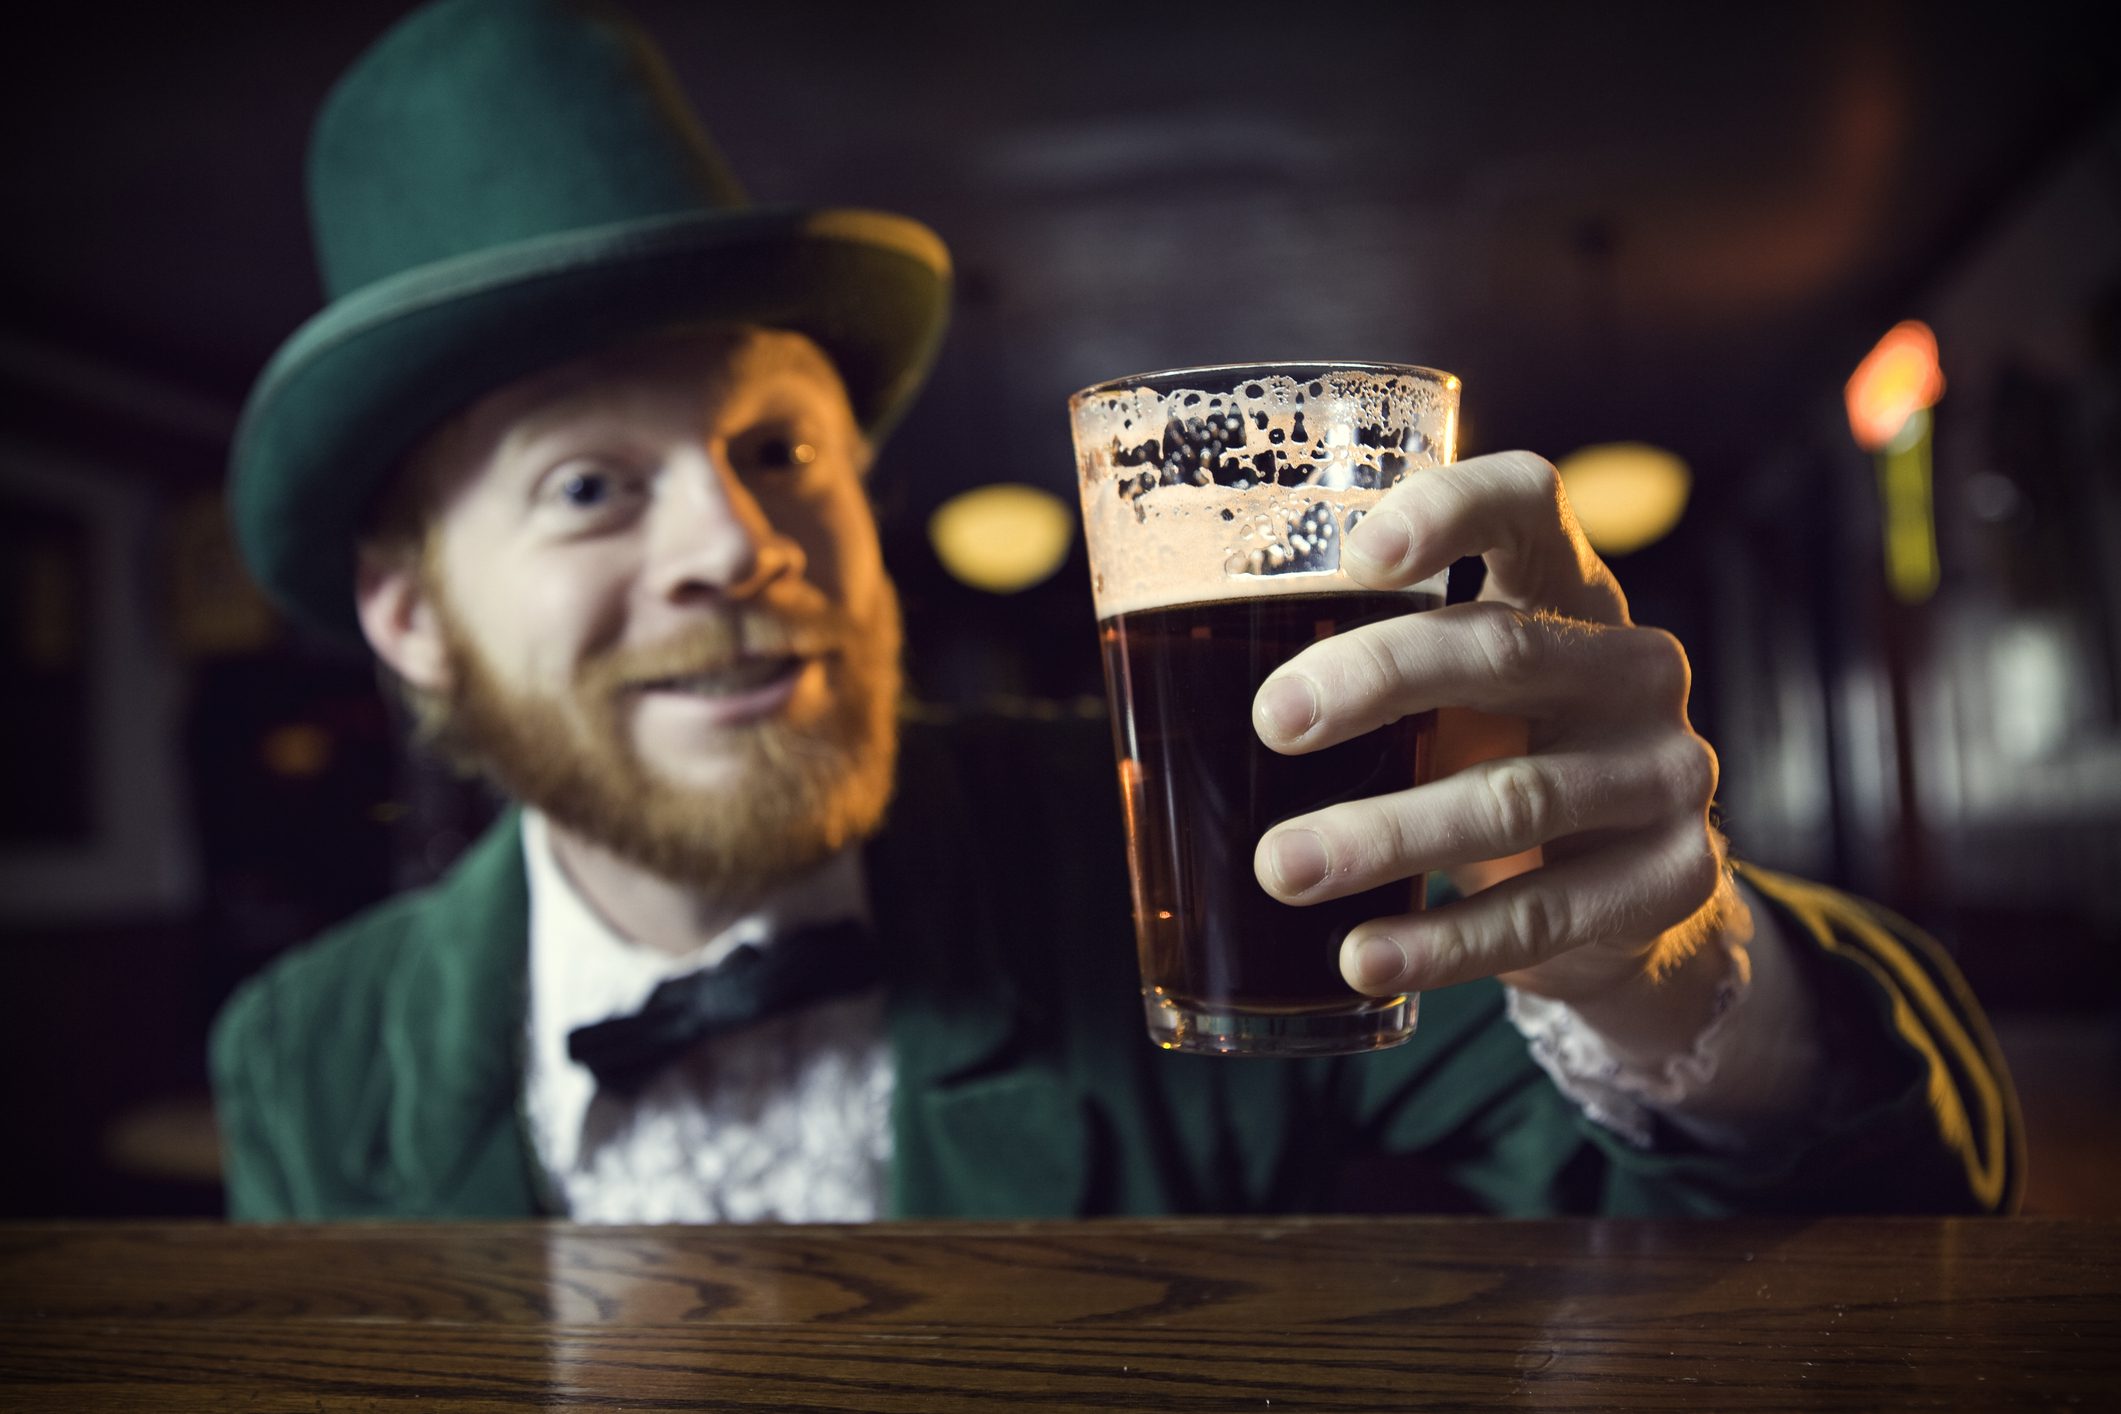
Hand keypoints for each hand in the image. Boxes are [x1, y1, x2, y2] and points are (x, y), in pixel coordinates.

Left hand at [1249, 450, 1743, 1013]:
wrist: (1621, 895)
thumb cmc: (1491, 755)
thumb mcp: (1448, 695)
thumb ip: (1363, 663)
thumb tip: (1152, 671)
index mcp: (1566, 590)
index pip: (1529, 503)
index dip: (1452, 511)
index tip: (1358, 553)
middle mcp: (1633, 665)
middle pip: (1503, 650)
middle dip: (1375, 681)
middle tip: (1270, 724)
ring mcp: (1664, 773)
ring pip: (1514, 798)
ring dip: (1383, 836)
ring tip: (1281, 868)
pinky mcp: (1671, 879)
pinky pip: (1543, 914)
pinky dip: (1440, 943)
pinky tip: (1359, 955)